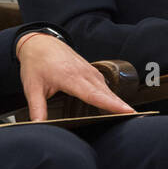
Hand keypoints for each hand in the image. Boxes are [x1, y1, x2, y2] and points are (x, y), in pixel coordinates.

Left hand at [16, 33, 134, 120]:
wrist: (38, 42)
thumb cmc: (36, 63)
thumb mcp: (32, 88)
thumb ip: (37, 109)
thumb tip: (39, 126)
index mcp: (70, 77)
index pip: (94, 94)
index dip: (111, 104)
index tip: (126, 110)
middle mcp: (83, 73)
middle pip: (106, 92)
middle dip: (121, 105)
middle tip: (135, 116)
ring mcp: (87, 70)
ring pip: (106, 87)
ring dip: (117, 100)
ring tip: (128, 113)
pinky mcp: (88, 69)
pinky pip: (103, 83)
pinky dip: (110, 94)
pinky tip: (113, 103)